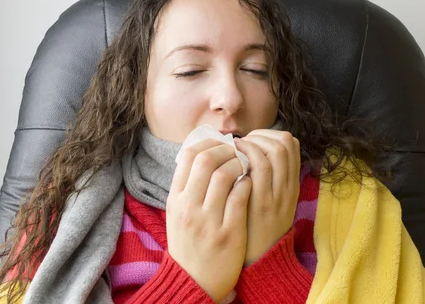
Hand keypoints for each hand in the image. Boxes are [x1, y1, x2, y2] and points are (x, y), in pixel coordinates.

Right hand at [166, 138, 251, 301]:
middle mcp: (188, 207)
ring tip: (244, 166)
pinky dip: (247, 184)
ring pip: (224, 175)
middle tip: (236, 151)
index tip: (220, 143)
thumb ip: (187, 186)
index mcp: (175, 200)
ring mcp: (208, 220)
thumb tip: (202, 154)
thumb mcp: (177, 214)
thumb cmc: (189, 243)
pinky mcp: (228, 233)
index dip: (207, 143)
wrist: (194, 281)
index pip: (187, 156)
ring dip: (238, 164)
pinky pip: (240, 197)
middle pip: (205, 160)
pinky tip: (250, 183)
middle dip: (225, 150)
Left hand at [234, 130, 300, 265]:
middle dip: (261, 135)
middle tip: (242, 142)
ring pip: (274, 151)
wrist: (257, 262)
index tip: (252, 140)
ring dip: (253, 142)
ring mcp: (278, 194)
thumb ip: (265, 179)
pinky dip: (247, 155)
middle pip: (284, 143)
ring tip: (236, 147)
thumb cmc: (254, 228)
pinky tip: (232, 158)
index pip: (291, 144)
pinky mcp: (263, 202)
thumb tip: (249, 152)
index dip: (270, 135)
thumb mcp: (269, 202)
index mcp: (291, 185)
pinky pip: (260, 168)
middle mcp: (288, 187)